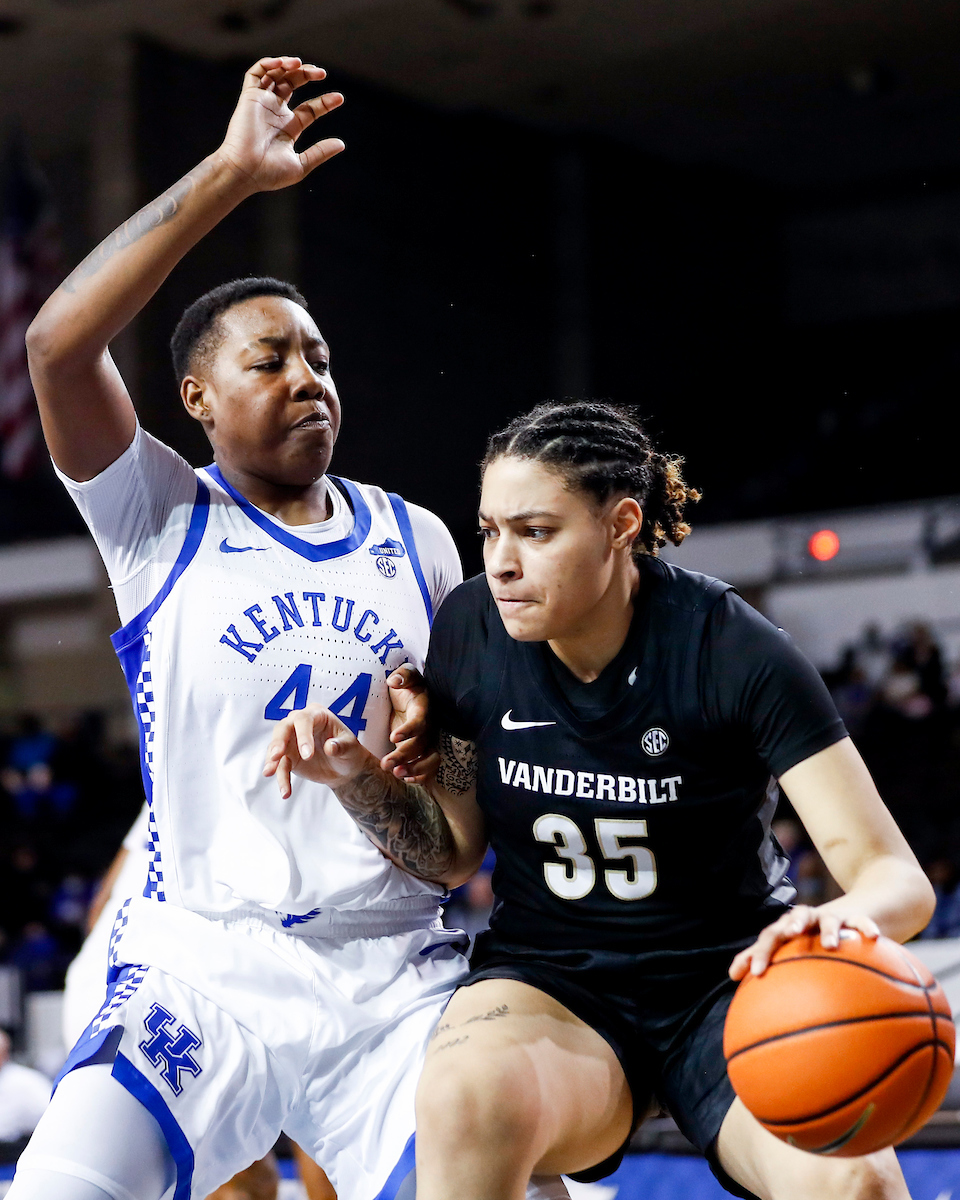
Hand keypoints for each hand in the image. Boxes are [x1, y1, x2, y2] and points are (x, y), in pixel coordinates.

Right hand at [218, 56, 344, 193]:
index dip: (324, 102)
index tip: (339, 98)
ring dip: (289, 65)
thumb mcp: (301, 164)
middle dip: (307, 75)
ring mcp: (262, 103)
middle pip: (293, 85)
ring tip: (303, 65)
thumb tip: (341, 144)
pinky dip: (269, 63)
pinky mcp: (249, 97)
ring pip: (276, 74)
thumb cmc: (269, 173)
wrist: (245, 171)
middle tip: (322, 73)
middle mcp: (276, 112)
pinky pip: (256, 72)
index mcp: (288, 127)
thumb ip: (320, 152)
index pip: (309, 109)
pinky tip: (285, 64)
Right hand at [263, 704, 373, 797]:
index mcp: (316, 714)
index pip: (303, 720)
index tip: (307, 755)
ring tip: (269, 773)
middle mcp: (300, 723)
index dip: (303, 735)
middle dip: (278, 742)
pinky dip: (281, 778)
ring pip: (276, 747)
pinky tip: (285, 791)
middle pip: (283, 728)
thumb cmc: (349, 751)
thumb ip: (342, 746)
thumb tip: (331, 747)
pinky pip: (280, 766)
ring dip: (272, 761)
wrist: (345, 768)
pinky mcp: (288, 757)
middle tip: (277, 756)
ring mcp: (291, 740)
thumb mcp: (351, 748)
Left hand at [382, 664, 438, 782]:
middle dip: (404, 756)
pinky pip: (429, 767)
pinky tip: (405, 779)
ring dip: (414, 769)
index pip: (420, 721)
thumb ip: (403, 675)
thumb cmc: (407, 686)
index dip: (409, 730)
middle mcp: (430, 727)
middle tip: (385, 764)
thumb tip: (394, 680)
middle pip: (421, 744)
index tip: (393, 737)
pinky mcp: (425, 751)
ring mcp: (429, 740)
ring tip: (396, 774)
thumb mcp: (405, 675)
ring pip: (429, 759)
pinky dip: (420, 776)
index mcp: (423, 709)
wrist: (413, 696)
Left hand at [729, 903, 880, 980]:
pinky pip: (860, 921)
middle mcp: (805, 918)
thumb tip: (731, 977)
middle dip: (791, 925)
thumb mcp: (786, 947)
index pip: (768, 937)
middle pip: (794, 918)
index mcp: (786, 928)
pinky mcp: (853, 917)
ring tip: (831, 944)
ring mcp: (829, 916)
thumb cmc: (805, 937)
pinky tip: (873, 937)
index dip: (759, 953)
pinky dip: (865, 927)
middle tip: (790, 935)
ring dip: (828, 929)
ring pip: (827, 919)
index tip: (755, 974)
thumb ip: (760, 958)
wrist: (841, 915)